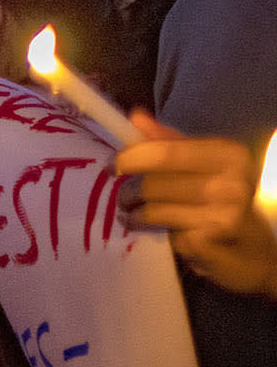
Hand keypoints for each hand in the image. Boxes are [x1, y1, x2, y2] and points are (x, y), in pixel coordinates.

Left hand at [118, 113, 276, 297]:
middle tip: (124, 195)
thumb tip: (136, 117)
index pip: (166, 151)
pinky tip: (159, 231)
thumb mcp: (201, 164)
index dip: (132, 157)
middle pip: (154, 182)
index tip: (113, 165)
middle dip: (128, 190)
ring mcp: (223, 215)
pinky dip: (152, 231)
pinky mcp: (210, 242)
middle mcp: (232, 183)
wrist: (254, 250)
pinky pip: (162, 232)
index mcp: (230, 155)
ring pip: (153, 209)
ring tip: (134, 213)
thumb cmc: (221, 200)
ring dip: (134, 213)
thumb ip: (169, 141)